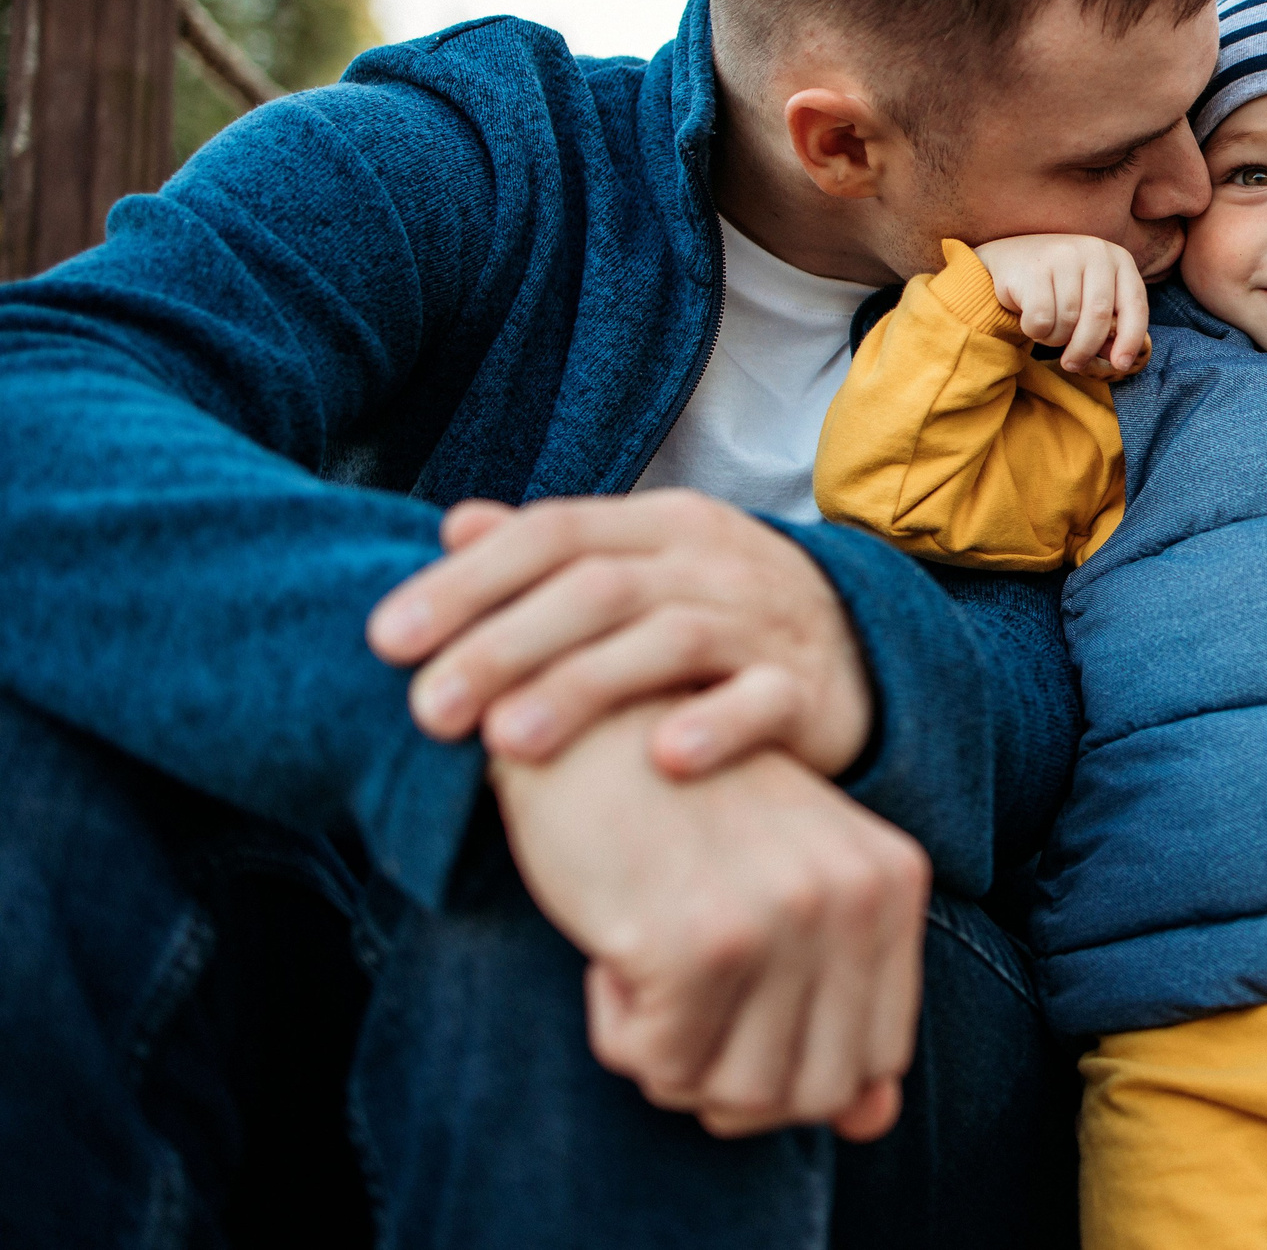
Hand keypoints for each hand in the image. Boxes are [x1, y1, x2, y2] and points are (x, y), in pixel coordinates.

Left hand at [372, 490, 867, 780]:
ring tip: (507, 745)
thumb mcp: (643, 566)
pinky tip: (663, 761)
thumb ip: (553, 552)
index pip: (553, 534)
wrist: (860, 649)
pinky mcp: (808, 689)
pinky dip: (717, 726)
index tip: (387, 641)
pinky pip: (765, 700)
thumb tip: (453, 524)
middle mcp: (711, 563)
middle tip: (428, 710)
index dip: (467, 582)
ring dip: (584, 688)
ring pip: (671, 640)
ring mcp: (764, 623)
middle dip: (504, 646)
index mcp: (659, 526)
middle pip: (599, 590)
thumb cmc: (716, 614)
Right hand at [491, 701, 929, 1139]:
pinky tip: (615, 948)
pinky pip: (660, 1065)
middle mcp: (854, 895)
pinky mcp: (699, 939)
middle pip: (812, 1093)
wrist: (577, 723)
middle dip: (732, 1077)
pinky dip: (621, 1030)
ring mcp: (782, 916)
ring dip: (673, 1056)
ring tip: (650, 964)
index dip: (792, 1063)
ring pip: (737, 1095)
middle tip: (682, 999)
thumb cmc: (675, 817)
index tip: (736, 997)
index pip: (876, 1059)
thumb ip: (839, 1005)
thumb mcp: (778, 897)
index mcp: (891, 879)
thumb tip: (874, 1122)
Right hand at [975, 233, 1150, 375]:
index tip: (1121, 365)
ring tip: (1048, 329)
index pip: (1134, 305)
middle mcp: (1095, 252)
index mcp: (1119, 259)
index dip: (1130, 339)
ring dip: (1056, 339)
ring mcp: (1064, 255)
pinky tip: (1030, 320)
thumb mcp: (1092, 298)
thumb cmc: (1061, 286)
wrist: (1013, 259)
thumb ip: (1109, 325)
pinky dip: (1036, 331)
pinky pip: (1041, 319)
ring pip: (1068, 320)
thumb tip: (1119, 361)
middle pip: (1099, 316)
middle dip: (1086, 349)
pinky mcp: (1034, 267)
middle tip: (1072, 365)